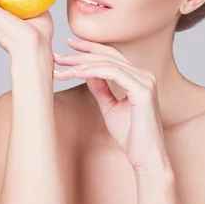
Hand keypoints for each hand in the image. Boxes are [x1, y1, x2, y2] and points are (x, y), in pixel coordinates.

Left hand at [53, 38, 168, 171]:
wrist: (146, 157)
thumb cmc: (131, 136)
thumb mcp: (110, 107)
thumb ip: (101, 88)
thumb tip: (86, 73)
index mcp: (139, 78)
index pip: (112, 55)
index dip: (90, 48)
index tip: (69, 46)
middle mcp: (144, 75)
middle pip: (108, 55)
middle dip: (81, 54)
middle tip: (58, 56)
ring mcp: (145, 81)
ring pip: (108, 63)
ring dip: (82, 64)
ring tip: (62, 68)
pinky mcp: (143, 91)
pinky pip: (113, 73)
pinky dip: (92, 71)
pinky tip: (75, 74)